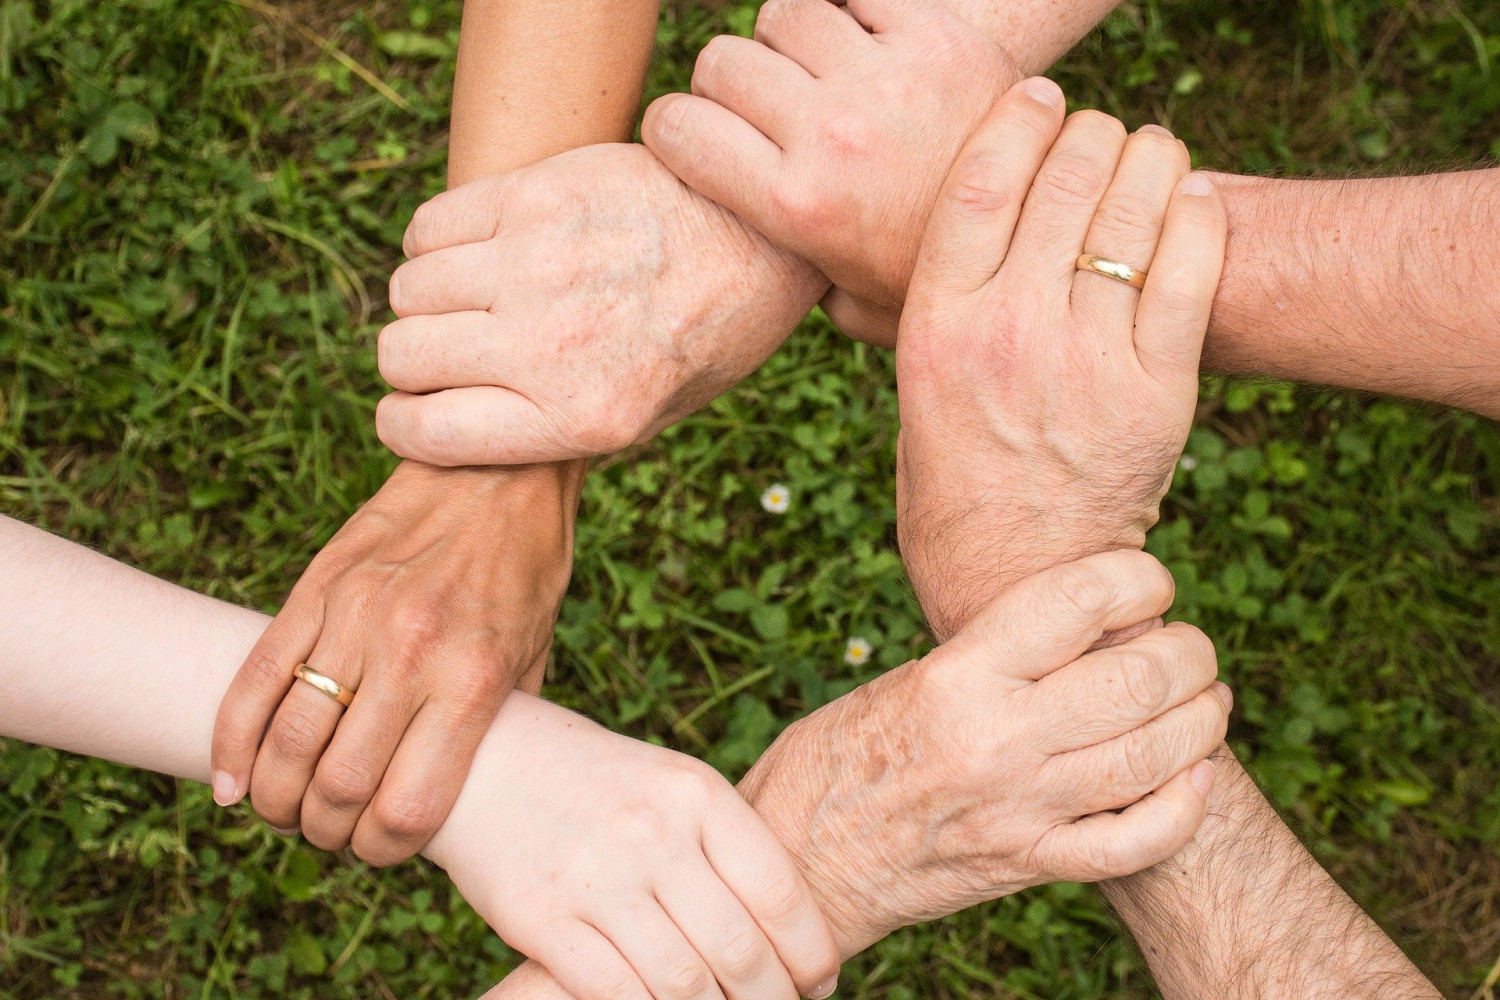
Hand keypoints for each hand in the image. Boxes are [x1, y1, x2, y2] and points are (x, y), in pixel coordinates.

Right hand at [211, 461, 580, 864]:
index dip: (384, 851)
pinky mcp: (316, 588)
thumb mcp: (534, 654)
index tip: (381, 850)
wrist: (496, 469)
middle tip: (329, 833)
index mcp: (472, 680)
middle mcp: (410, 653)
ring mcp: (355, 617)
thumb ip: (497, 726)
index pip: (407, 807)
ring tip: (285, 809)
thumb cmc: (526, 569)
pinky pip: (255, 678)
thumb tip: (462, 795)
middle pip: (338, 786)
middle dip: (325, 832)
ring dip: (276, 797)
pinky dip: (231, 742)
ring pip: (287, 741)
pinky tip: (232, 780)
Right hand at [374, 142, 826, 465]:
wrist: (763, 236)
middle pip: (402, 356)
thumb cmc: (706, 335)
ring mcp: (539, 264)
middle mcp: (552, 346)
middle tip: (452, 351)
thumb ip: (555, 431)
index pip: (426, 432)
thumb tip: (456, 430)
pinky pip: (429, 227)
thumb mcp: (650, 417)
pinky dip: (435, 243)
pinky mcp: (536, 195)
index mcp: (582, 417)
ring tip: (473, 297)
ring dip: (426, 300)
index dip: (405, 425)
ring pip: (408, 289)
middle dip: (413, 362)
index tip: (414, 411)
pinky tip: (479, 250)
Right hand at [425, 694, 840, 999]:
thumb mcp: (670, 786)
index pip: (780, 892)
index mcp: (695, 793)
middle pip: (739, 949)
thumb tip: (792, 932)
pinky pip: (616, 994)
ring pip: (684, 983)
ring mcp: (595, 877)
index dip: (812, 953)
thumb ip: (724, 845)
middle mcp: (652, 832)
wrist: (484, 760)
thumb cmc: (597, 784)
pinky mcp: (541, 919)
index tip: (819, 982)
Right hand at [471, 550, 1227, 999]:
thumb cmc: (838, 757)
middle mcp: (997, 739)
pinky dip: (1182, 808)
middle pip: (1137, 677)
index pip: (1079, 601)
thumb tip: (1083, 623)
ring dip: (1202, 719)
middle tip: (1191, 645)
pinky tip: (1194, 778)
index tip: (1151, 579)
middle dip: (1188, 652)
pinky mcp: (1029, 864)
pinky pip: (1135, 841)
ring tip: (1208, 699)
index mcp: (958, 676)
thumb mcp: (905, 680)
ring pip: (1154, 755)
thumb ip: (990, 656)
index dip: (1138, 578)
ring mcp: (1020, 809)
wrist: (799, 862)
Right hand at [642, 0, 1018, 345]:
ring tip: (821, 74)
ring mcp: (885, 80)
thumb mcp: (850, 304)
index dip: (675, 128)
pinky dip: (852, 10)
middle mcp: (831, 135)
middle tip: (767, 110)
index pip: (676, 127)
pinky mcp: (937, 36)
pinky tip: (867, 46)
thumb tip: (742, 263)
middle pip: (723, 62)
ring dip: (792, 40)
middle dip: (731, 84)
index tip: (697, 138)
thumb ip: (788, 278)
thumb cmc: (937, 277)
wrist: (1049, 236)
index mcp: (796, 206)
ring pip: (784, 14)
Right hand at [895, 80, 1227, 638]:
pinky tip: (1192, 199)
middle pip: (1063, 180)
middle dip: (1090, 134)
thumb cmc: (953, 487)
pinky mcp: (1156, 393)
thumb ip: (919, 315)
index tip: (1040, 97)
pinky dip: (1198, 217)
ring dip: (1149, 159)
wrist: (1017, 583)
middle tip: (1101, 133)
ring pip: (1131, 212)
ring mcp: (1086, 362)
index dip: (1017, 120)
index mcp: (936, 327)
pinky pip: (1191, 271)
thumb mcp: (911, 394)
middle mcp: (1008, 333)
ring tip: (1151, 152)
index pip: (979, 182)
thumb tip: (919, 241)